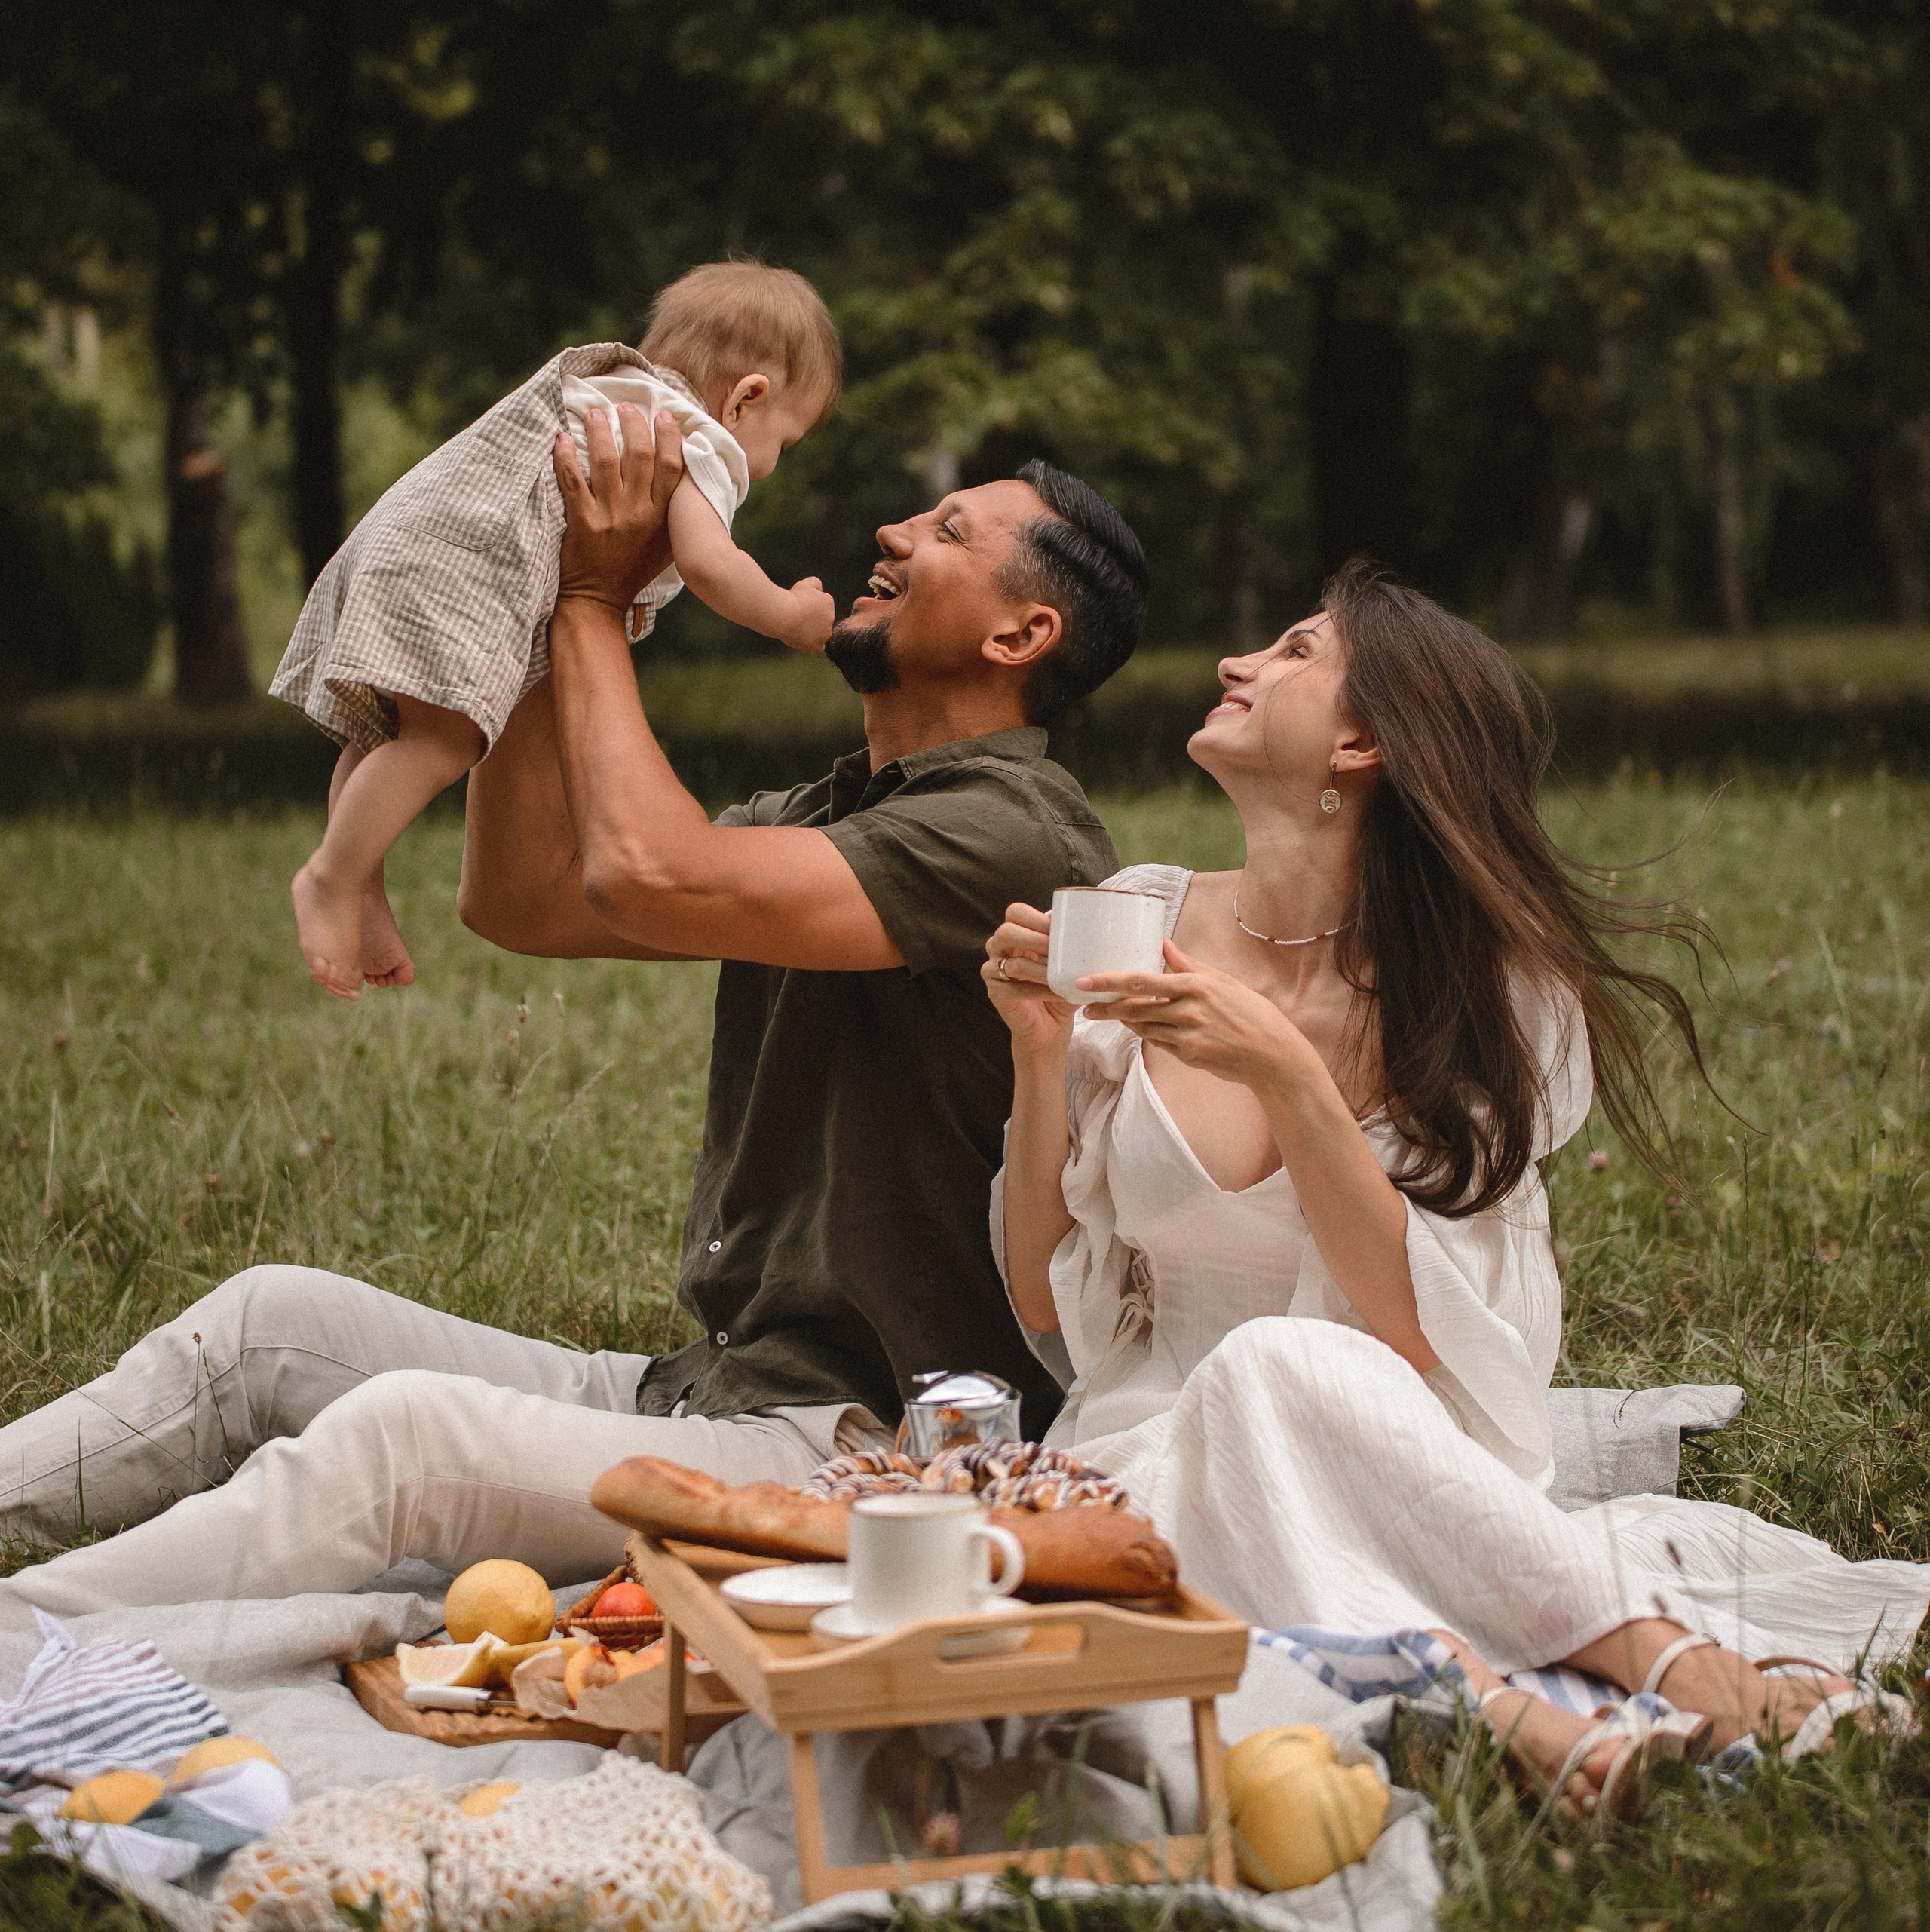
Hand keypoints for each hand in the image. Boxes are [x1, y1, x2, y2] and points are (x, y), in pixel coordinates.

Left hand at [552, 403, 683, 614]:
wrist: (600, 598)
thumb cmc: (634, 570)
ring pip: (605, 461)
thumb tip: (683, 475)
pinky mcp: (581, 521)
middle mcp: (638, 514)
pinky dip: (565, 456)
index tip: (663, 415)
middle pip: (638, 456)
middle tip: (624, 406)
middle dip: (632, 424)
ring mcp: (609, 516)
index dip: (668, 436)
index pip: (670, 466)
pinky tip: (562, 438)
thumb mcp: (666, 545)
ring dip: (599, 431)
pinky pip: (572, 480)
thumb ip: (674, 513)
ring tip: (595, 413)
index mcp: (661, 517)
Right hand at [784, 577, 835, 652]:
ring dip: (812, 632)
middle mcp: (831, 618)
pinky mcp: (817, 646)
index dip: (808, 606)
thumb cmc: (793, 598)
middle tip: (796, 617)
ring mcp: (825, 634)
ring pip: (820, 634)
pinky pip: (817, 647)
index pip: (820, 606)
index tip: (798, 605)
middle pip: (821, 621)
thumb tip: (820, 590)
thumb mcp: (805, 584)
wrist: (784, 614)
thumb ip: (816, 584)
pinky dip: (811, 644)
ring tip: (797, 627)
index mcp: (829, 602)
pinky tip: (802, 639)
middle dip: (812, 619)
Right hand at [981, 904, 1075, 1056]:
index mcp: (1015, 934)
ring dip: (1041, 969)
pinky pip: (1016, 988)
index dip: (1037, 918)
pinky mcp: (995, 993)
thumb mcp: (1067, 964)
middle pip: (1006, 931)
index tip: (1061, 930)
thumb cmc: (1059, 989)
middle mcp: (998, 948)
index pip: (1016, 912)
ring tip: (1062, 975)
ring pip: (1012, 962)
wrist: (1049, 1027)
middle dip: (1035, 939)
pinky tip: (1059, 993)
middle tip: (1058, 951)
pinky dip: (1041, 990)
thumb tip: (1097, 928)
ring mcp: (993, 971)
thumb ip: (1072, 946)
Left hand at [1081, 938, 1316, 1086]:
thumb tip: (1164, 943)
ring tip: (1104, 1013)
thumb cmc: (1250, 1012)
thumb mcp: (1222, 981)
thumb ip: (1188, 964)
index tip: (1085, 981)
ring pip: (1142, 1027)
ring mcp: (1187, 1036)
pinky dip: (1145, 1033)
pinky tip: (1137, 1026)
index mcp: (1196, 985)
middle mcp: (1188, 1010)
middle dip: (1106, 1006)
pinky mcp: (1188, 1055)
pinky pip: (1158, 1042)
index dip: (1109, 981)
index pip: (1142, 981)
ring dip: (1122, 1020)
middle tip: (1085, 1005)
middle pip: (1134, 1008)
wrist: (1272, 1053)